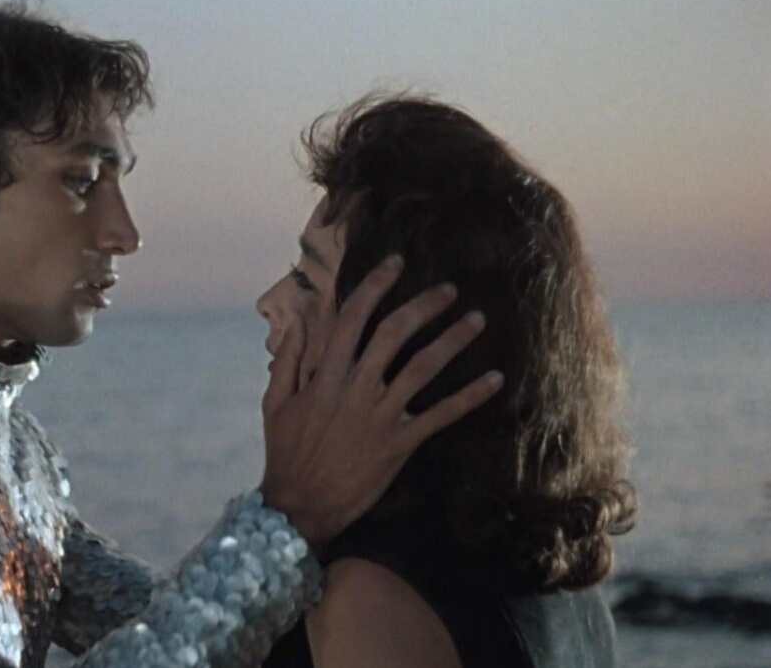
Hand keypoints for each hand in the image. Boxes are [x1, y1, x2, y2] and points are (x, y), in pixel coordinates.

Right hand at [259, 257, 502, 547]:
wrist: (300, 506)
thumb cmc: (285, 452)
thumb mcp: (275, 402)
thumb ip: (289, 357)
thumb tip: (301, 316)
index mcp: (325, 376)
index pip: (353, 318)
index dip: (375, 286)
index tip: (395, 264)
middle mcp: (356, 390)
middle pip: (394, 334)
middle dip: (424, 305)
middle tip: (448, 289)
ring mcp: (380, 417)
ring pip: (423, 367)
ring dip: (453, 340)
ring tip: (477, 320)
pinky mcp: (399, 444)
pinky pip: (441, 415)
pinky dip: (470, 396)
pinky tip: (495, 379)